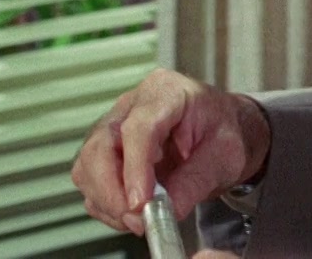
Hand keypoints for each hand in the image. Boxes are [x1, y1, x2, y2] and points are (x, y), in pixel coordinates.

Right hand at [69, 68, 270, 235]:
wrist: (220, 131)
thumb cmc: (222, 132)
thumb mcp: (224, 157)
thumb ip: (194, 183)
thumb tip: (164, 211)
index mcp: (165, 92)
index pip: (138, 128)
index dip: (135, 168)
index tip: (141, 202)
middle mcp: (131, 106)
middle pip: (100, 146)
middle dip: (113, 191)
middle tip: (138, 219)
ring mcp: (113, 127)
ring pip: (87, 165)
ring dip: (108, 200)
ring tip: (140, 217)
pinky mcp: (105, 151)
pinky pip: (90, 180)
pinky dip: (106, 204)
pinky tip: (131, 211)